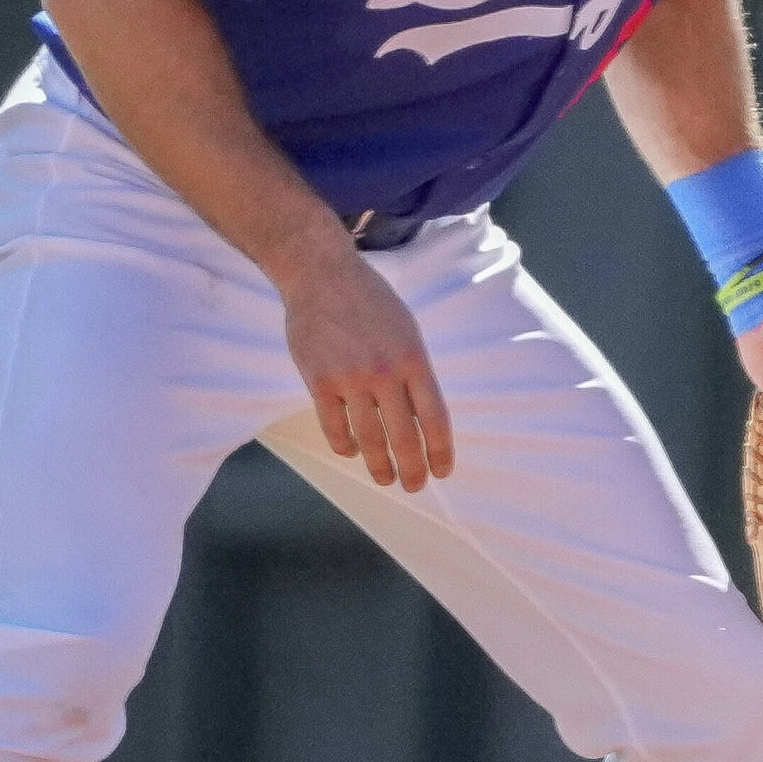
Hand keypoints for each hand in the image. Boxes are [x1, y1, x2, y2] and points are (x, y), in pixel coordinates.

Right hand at [281, 247, 455, 489]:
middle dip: (412, 469)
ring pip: (369, 439)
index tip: (443, 472)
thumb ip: (414, 371)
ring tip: (385, 479)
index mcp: (414, 359)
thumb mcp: (406, 329)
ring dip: (379, 466)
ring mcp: (351, 378)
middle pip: (403, 437)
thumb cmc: (370, 301)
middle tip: (414, 486)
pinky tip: (351, 452)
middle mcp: (385, 372)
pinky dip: (345, 445)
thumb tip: (419, 416)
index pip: (434, 418)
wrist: (321, 274)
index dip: (440, 451)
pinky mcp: (320, 380)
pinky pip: (334, 427)